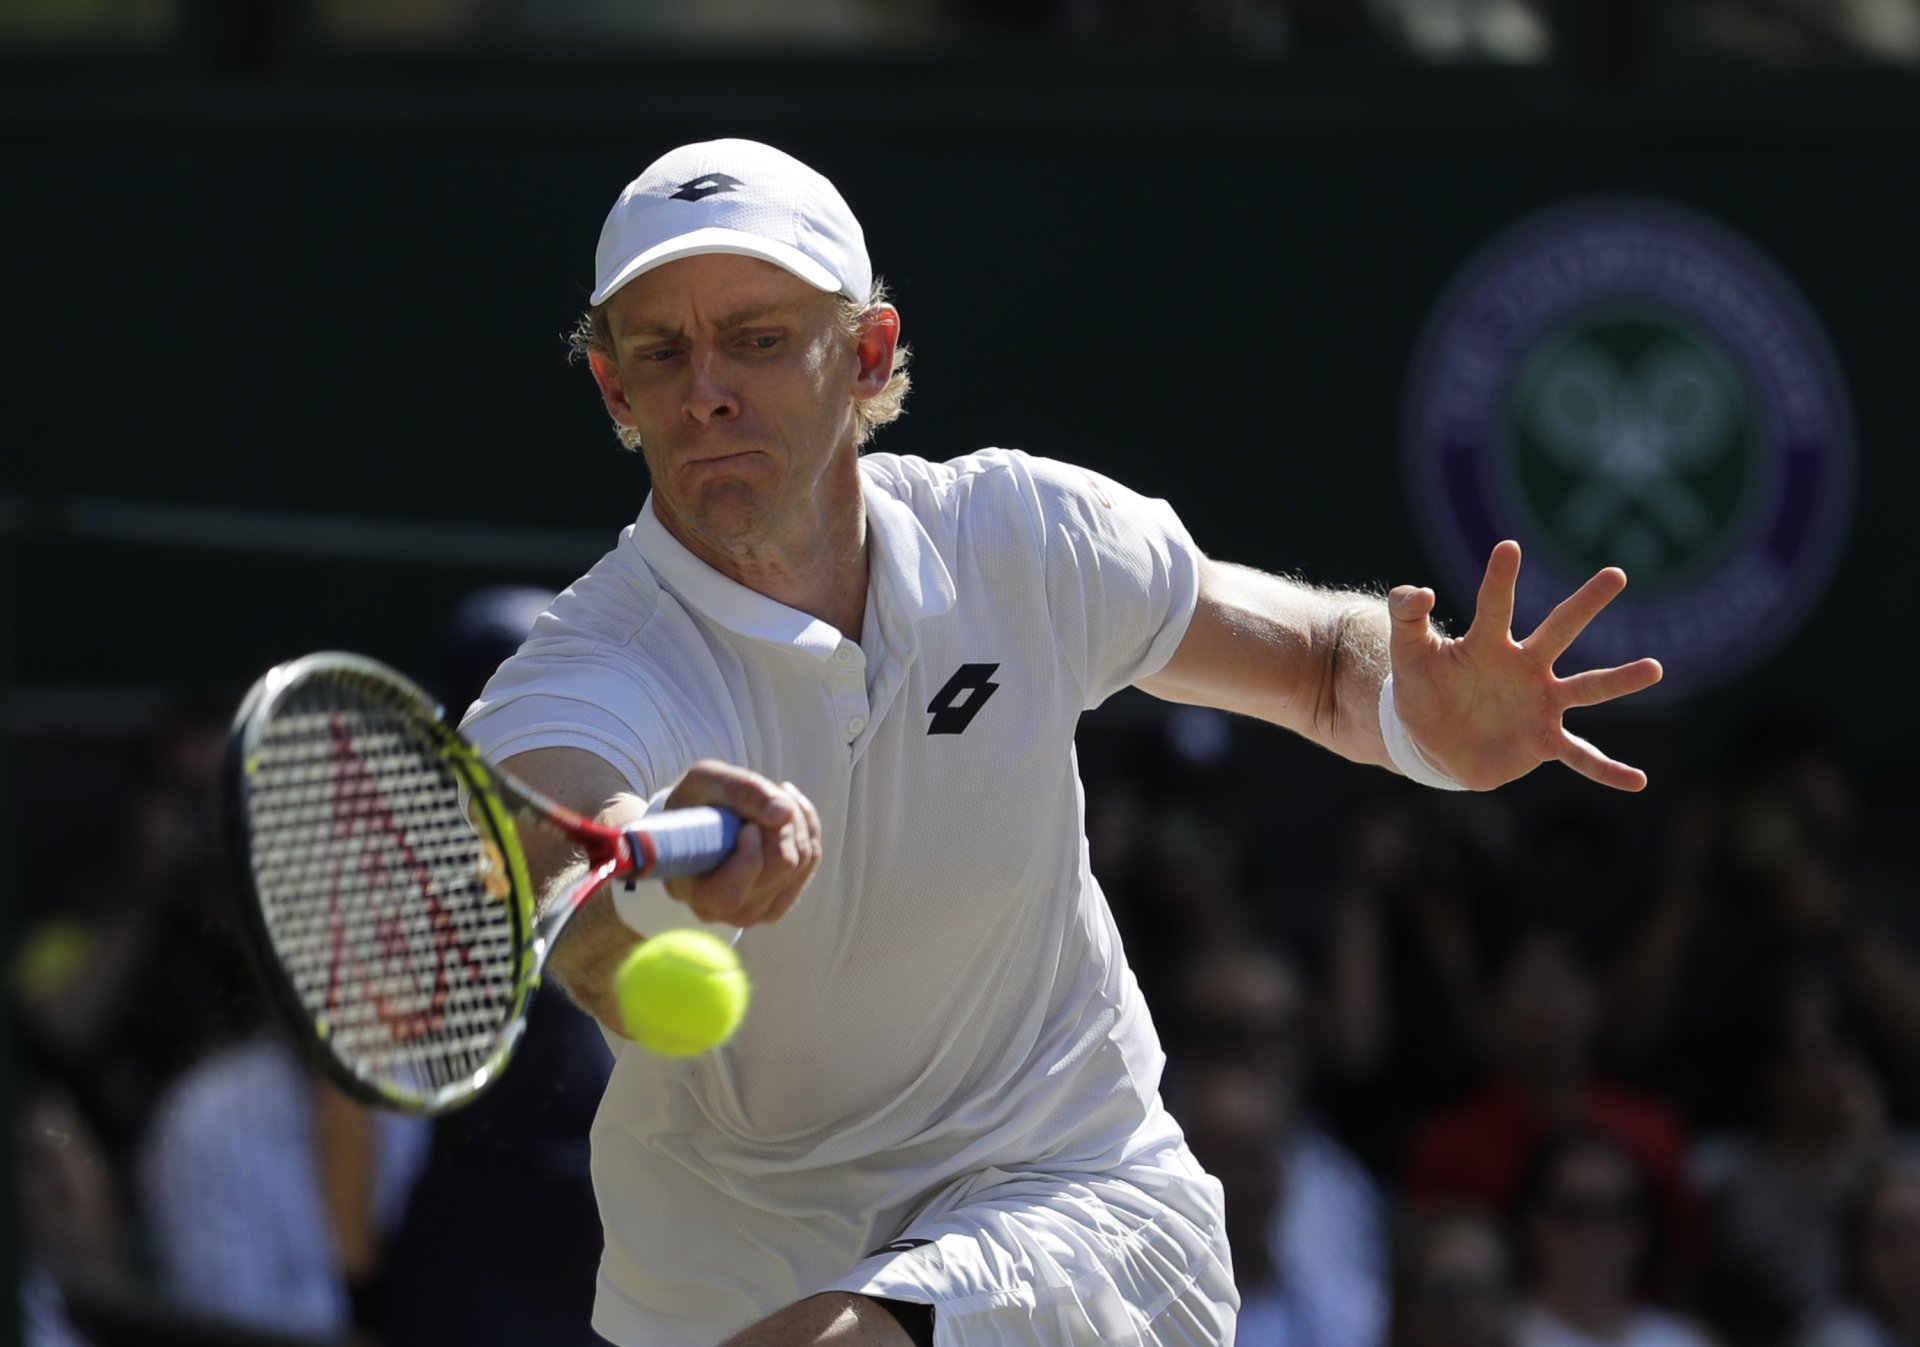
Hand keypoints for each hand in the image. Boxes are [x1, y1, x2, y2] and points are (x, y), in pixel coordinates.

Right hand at [660, 760, 821, 926]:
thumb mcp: (704, 782)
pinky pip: (810, 862)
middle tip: (766, 797)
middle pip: (782, 866)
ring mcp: (756, 911)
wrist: (695, 821)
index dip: (751, 851)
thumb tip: (784, 814)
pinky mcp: (778, 899)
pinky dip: (807, 829)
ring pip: (801, 862)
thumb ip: (740, 792)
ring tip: (774, 797)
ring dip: (795, 821)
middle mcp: (725, 912)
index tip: (746, 824)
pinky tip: (787, 811)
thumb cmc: (694, 803)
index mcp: (694, 893)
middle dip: (781, 823)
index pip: (733, 892)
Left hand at [1388, 540, 1661, 791]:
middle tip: (1616, 574)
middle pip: (1559, 630)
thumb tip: (1418, 591)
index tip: (1509, 547)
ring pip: (1585, 687)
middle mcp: (1524, 668)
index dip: (1499, 579)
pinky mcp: (1542, 742)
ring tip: (1654, 668)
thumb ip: (1406, 618)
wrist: (1432, 741)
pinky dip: (1607, 770)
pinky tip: (1637, 781)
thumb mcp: (1408, 654)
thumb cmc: (1424, 689)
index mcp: (1489, 644)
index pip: (1495, 605)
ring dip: (1619, 680)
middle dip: (1586, 603)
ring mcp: (1539, 704)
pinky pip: (1580, 756)